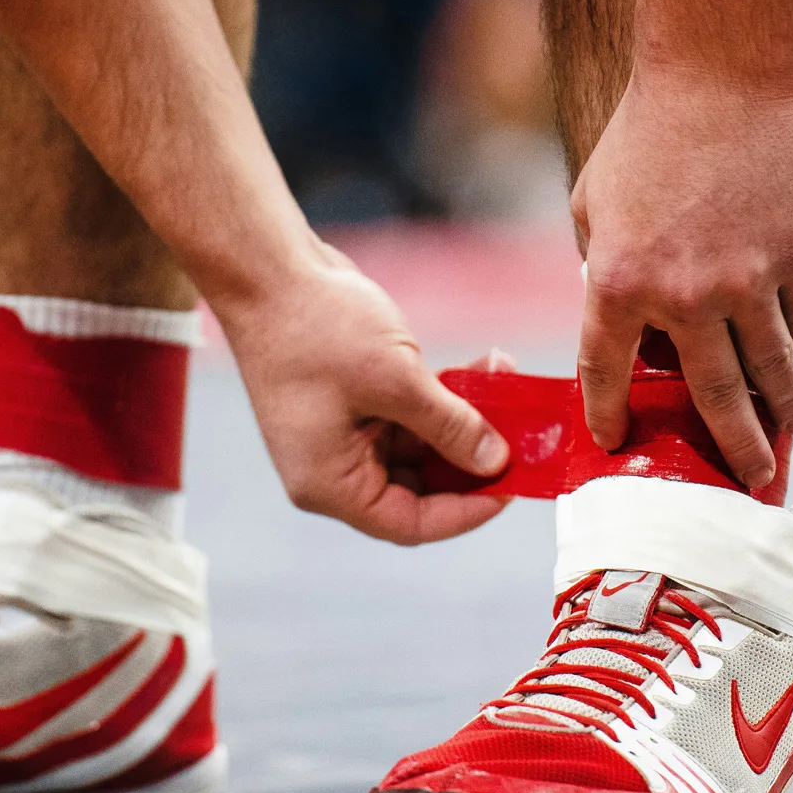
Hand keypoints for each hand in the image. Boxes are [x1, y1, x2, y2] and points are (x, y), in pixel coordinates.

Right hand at [216, 245, 511, 544]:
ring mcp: (341, 435)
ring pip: (420, 449)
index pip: (410, 524)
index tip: (513, 486)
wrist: (268, 268)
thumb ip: (451, 427)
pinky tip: (484, 370)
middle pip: (418, 489)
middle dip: (472, 461)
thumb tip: (495, 462)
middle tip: (524, 438)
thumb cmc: (317, 326)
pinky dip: (444, 400)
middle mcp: (333, 469)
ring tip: (508, 382)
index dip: (467, 512)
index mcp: (330, 483)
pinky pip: (408, 418)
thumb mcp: (397, 380)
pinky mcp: (352, 402)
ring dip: (465, 422)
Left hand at [571, 70, 792, 489]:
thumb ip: (603, 266)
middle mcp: (682, 297)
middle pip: (713, 397)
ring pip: (773, 370)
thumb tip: (630, 319)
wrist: (722, 70)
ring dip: (787, 407)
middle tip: (749, 478)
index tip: (615, 442)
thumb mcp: (594, 201)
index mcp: (615, 284)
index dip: (608, 416)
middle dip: (734, 447)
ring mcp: (746, 281)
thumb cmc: (647, 130)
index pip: (605, 375)